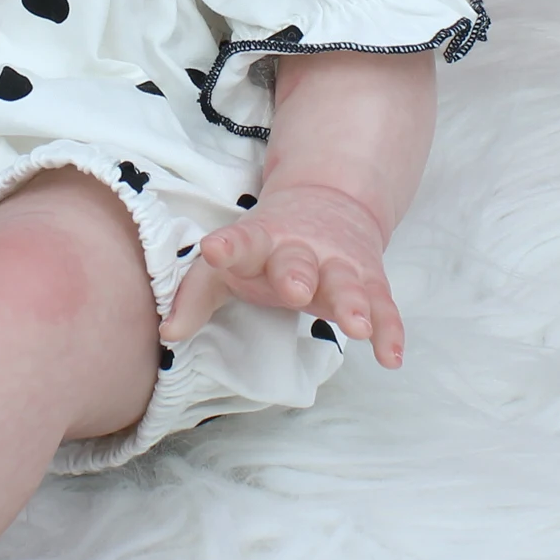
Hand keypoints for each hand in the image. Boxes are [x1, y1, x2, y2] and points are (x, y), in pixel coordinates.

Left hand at [160, 177, 405, 366]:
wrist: (328, 203)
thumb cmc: (268, 248)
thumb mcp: (231, 263)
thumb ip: (197, 296)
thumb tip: (168, 333)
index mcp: (260, 241)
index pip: (240, 241)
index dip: (228, 247)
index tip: (214, 251)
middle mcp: (301, 250)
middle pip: (298, 262)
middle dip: (297, 275)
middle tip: (295, 290)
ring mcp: (339, 265)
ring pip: (347, 282)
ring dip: (352, 303)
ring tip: (357, 326)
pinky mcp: (370, 281)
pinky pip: (383, 307)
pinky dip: (389, 330)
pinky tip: (391, 356)